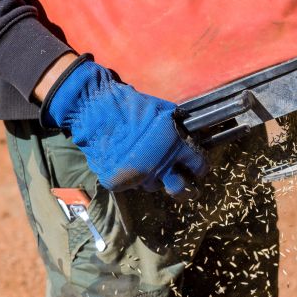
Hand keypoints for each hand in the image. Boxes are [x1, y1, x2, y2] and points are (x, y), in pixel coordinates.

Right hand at [41, 56, 208, 198]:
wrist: (96, 110)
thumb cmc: (131, 106)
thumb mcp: (164, 112)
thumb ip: (177, 128)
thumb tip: (189, 136)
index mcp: (175, 146)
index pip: (198, 165)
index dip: (200, 167)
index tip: (198, 169)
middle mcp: (160, 166)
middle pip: (181, 189)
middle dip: (187, 190)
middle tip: (187, 188)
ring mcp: (139, 176)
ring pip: (154, 186)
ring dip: (154, 178)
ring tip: (149, 167)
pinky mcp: (119, 182)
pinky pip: (131, 184)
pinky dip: (132, 177)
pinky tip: (129, 164)